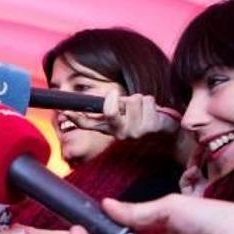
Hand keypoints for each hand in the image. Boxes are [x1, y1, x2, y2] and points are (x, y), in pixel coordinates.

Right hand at [64, 91, 178, 139]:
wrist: (168, 136)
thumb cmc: (143, 121)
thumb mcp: (124, 115)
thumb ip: (112, 108)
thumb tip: (103, 98)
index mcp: (110, 129)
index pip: (88, 124)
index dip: (75, 118)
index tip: (65, 112)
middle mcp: (120, 134)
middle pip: (111, 110)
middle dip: (117, 99)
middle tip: (122, 99)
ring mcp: (135, 132)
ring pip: (133, 100)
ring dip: (141, 100)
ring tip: (145, 111)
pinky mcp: (151, 128)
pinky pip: (147, 101)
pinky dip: (152, 103)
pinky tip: (154, 113)